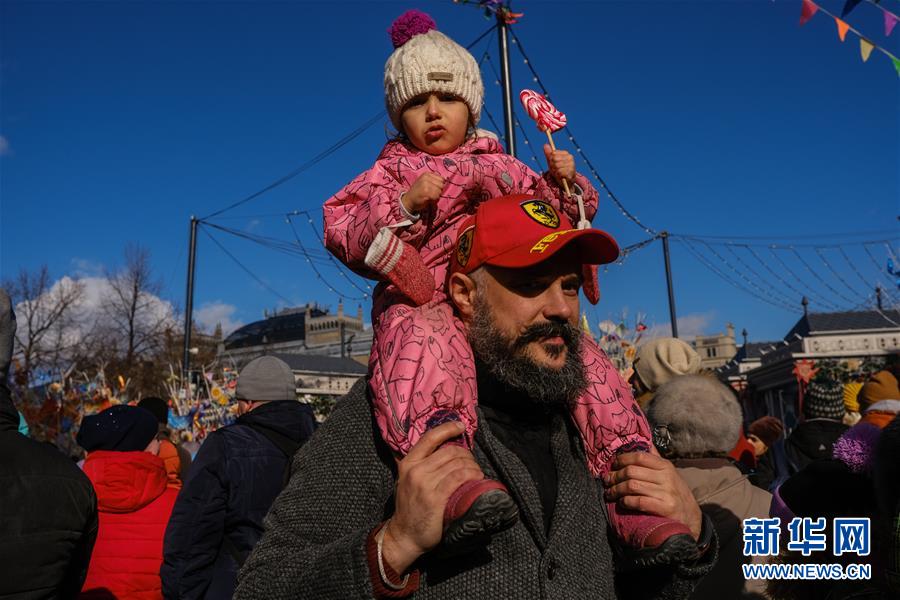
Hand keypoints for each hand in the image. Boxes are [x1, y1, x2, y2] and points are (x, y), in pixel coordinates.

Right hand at [381, 421, 483, 573]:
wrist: (404, 535)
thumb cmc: (410, 507)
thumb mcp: (406, 480)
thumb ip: (419, 464)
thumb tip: (441, 448)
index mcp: (408, 463)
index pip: (430, 437)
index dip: (448, 428)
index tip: (460, 426)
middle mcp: (416, 470)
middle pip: (450, 451)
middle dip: (466, 454)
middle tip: (472, 463)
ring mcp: (425, 484)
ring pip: (457, 464)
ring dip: (472, 466)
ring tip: (476, 472)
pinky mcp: (436, 498)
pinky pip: (459, 478)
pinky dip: (472, 476)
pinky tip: (477, 479)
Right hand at [403, 173, 444, 213]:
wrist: (408, 200)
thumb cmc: (418, 192)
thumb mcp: (424, 182)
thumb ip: (433, 180)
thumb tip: (445, 180)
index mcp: (426, 174)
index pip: (442, 179)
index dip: (439, 185)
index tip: (432, 188)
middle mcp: (426, 177)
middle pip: (442, 185)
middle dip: (438, 190)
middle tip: (430, 193)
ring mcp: (426, 184)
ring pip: (440, 191)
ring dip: (436, 196)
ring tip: (428, 196)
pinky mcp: (426, 192)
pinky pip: (436, 196)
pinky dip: (434, 200)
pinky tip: (427, 199)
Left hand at [543, 144, 574, 186]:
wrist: (565, 181)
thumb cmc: (558, 170)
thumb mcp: (552, 162)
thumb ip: (548, 154)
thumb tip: (545, 145)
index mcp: (566, 153)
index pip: (553, 153)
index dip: (550, 160)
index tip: (553, 164)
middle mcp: (570, 157)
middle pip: (554, 159)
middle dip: (552, 166)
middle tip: (556, 170)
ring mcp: (572, 164)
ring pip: (557, 166)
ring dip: (555, 171)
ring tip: (558, 173)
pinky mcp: (571, 172)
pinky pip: (560, 172)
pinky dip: (558, 175)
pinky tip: (561, 176)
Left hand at [603, 450, 701, 540]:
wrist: (692, 517)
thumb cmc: (675, 492)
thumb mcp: (668, 473)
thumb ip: (655, 459)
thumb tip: (643, 441)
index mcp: (665, 466)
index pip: (639, 456)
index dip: (622, 459)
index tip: (613, 465)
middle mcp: (666, 477)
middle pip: (631, 471)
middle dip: (615, 476)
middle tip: (607, 481)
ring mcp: (666, 493)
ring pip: (632, 486)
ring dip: (616, 489)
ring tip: (610, 493)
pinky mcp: (664, 508)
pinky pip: (638, 501)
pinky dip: (626, 501)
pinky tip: (621, 503)